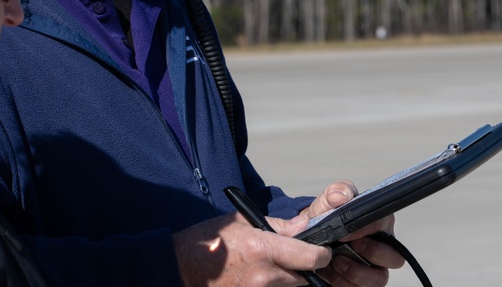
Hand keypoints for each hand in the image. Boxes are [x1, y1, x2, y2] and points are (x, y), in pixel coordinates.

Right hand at [173, 212, 331, 286]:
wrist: (180, 267)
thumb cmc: (208, 242)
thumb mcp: (242, 223)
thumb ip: (277, 226)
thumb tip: (303, 227)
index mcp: (263, 249)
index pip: (311, 257)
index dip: (321, 254)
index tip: (321, 251)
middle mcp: (264, 276)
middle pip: (305, 279)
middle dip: (304, 269)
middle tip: (294, 259)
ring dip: (288, 280)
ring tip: (269, 267)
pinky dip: (273, 286)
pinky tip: (259, 277)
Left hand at [296, 181, 404, 286]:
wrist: (310, 240)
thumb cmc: (326, 219)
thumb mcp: (327, 202)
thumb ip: (335, 193)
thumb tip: (341, 197)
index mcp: (378, 222)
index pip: (384, 223)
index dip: (366, 229)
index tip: (345, 231)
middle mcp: (382, 246)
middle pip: (395, 257)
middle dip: (371, 254)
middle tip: (348, 247)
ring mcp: (374, 267)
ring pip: (380, 278)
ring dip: (357, 272)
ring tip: (337, 262)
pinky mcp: (363, 282)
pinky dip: (345, 283)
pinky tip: (331, 273)